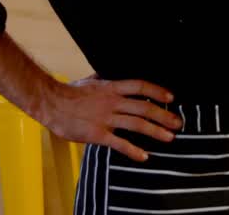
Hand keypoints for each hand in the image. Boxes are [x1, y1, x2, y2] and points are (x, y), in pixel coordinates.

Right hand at [40, 75, 182, 161]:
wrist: (51, 103)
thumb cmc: (69, 92)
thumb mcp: (89, 80)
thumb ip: (102, 78)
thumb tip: (107, 71)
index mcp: (111, 88)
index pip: (140, 86)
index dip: (157, 91)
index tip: (172, 98)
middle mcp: (112, 101)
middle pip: (144, 107)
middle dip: (164, 115)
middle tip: (178, 123)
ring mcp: (105, 118)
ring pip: (136, 124)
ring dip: (155, 131)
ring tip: (169, 138)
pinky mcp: (97, 134)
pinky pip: (119, 143)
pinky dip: (133, 150)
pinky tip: (144, 156)